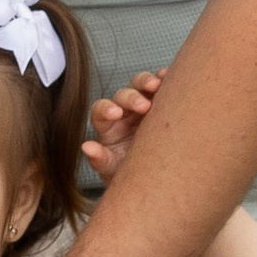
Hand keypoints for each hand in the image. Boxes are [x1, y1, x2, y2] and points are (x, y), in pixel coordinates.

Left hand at [82, 67, 167, 184]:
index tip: (115, 114)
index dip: (106, 109)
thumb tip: (86, 147)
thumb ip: (100, 160)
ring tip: (158, 84)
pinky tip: (170, 76)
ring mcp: (144, 105)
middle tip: (144, 106)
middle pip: (123, 95)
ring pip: (141, 86)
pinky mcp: (163, 103)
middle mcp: (124, 113)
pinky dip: (165, 79)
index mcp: (107, 127)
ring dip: (148, 82)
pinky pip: (162, 86)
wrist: (155, 180)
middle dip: (132, 98)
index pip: (100, 111)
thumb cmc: (129, 176)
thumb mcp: (114, 172)